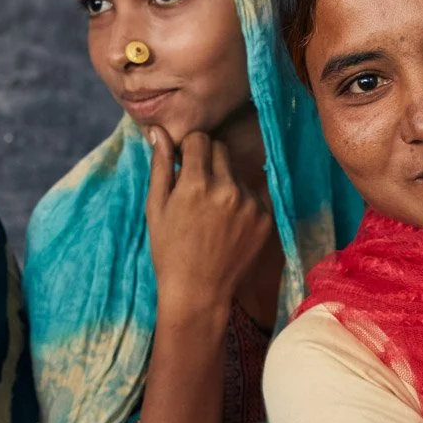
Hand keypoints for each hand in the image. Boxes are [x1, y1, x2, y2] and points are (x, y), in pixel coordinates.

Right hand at [144, 127, 270, 314]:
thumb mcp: (155, 208)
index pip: (200, 139)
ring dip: (225, 183)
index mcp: (196, 183)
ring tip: (212, 214)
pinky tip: (228, 225)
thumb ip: (159, 166)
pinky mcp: (266, 218)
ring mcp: (250, 204)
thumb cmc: (169, 250)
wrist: (198, 291)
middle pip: (221, 150)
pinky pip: (253, 195)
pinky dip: (241, 203)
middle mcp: (228, 188)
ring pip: (237, 174)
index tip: (184, 163)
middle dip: (208, 160)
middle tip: (197, 187)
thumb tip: (159, 131)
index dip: (189, 149)